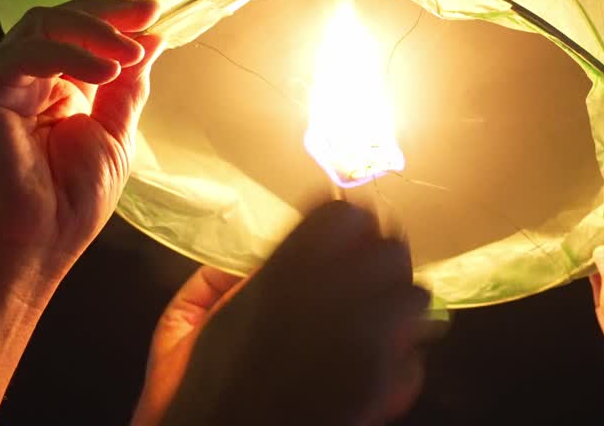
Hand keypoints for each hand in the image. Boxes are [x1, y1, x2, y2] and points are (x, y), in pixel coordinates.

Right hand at [0, 0, 162, 268]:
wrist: (33, 244)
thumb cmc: (70, 202)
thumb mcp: (116, 133)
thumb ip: (129, 85)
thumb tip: (151, 39)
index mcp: (58, 89)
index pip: (83, 35)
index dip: (118, 18)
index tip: (155, 10)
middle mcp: (27, 80)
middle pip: (61, 18)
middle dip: (109, 12)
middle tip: (145, 12)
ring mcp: (1, 82)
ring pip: (43, 23)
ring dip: (94, 30)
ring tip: (129, 55)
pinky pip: (26, 51)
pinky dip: (69, 52)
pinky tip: (104, 72)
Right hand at [152, 201, 433, 425]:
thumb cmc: (196, 389)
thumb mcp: (187, 323)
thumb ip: (224, 280)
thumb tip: (256, 262)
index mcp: (286, 271)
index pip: (347, 214)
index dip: (351, 226)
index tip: (347, 241)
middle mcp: (330, 294)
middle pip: (392, 249)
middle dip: (382, 265)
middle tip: (368, 285)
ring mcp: (362, 339)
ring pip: (414, 297)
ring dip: (398, 311)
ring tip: (377, 328)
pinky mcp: (379, 385)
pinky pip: (415, 358)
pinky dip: (401, 366)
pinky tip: (375, 373)